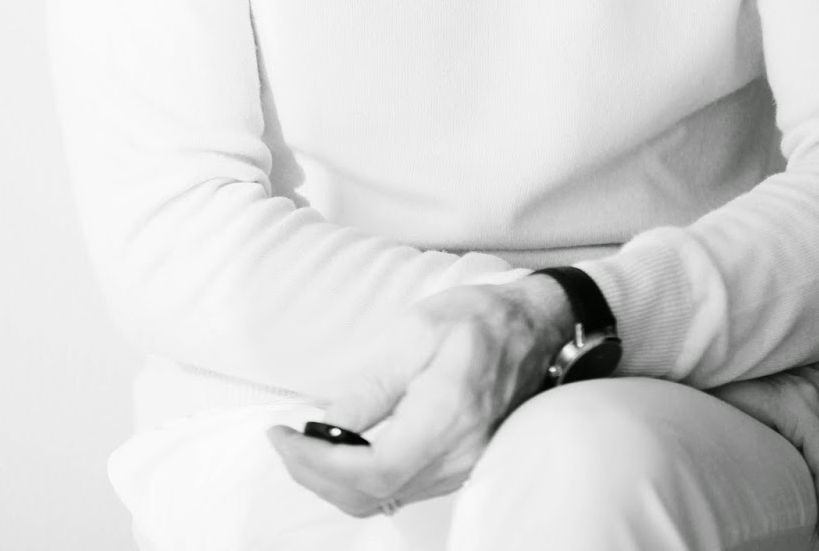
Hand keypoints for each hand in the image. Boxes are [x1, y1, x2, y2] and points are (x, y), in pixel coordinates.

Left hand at [266, 276, 573, 517]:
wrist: (535, 327)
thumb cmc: (479, 319)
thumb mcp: (416, 333)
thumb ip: (371, 385)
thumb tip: (326, 423)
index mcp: (445, 418)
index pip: (369, 471)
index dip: (316, 461)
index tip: (283, 435)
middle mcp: (455, 457)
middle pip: (370, 495)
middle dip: (314, 474)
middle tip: (283, 441)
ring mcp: (459, 468)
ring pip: (382, 499)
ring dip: (333, 481)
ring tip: (303, 444)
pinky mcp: (458, 466)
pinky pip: (399, 489)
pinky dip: (360, 480)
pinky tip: (341, 450)